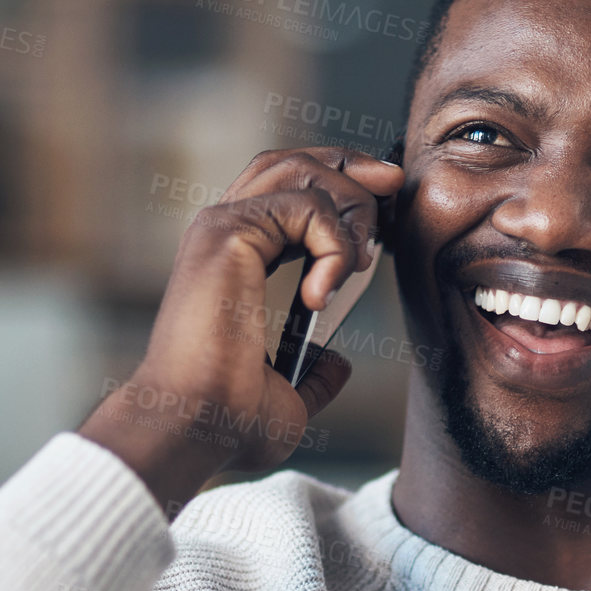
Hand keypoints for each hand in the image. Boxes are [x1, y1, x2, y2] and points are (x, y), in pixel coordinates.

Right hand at [80, 147, 404, 513]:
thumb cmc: (227, 421)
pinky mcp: (228, 232)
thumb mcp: (288, 396)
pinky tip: (324, 293)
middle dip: (351, 166)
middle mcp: (222, 233)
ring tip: (360, 261)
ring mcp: (222, 227)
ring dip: (351, 206)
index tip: (383, 206)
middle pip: (292, 163)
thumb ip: (313, 374)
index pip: (284, 191)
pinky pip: (306, 206)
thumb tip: (337, 366)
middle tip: (394, 186)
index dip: (337, 185)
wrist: (196, 427)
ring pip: (302, 172)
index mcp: (233, 261)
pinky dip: (334, 244)